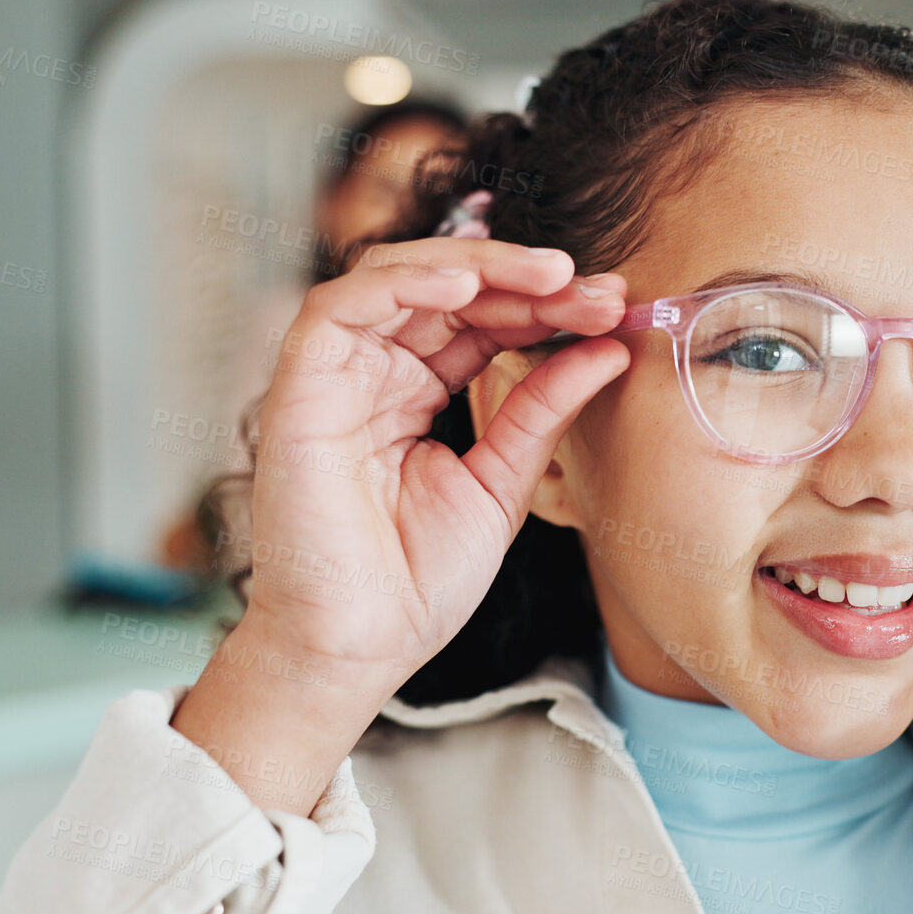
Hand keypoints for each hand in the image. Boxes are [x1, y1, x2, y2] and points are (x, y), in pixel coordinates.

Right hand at [233, 236, 628, 716]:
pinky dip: (403, 284)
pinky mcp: (300, 385)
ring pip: (398, 278)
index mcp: (417, 391)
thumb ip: (544, 410)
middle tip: (596, 290)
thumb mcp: (503, 480)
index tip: (613, 307)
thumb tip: (610, 348)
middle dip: (526, 281)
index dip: (545, 306)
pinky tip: (465, 288)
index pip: (482, 321)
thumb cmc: (416, 581)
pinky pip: (341, 305)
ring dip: (477, 266)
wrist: (359, 647)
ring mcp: (336, 375)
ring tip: (550, 275)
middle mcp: (374, 372)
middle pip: (448, 291)